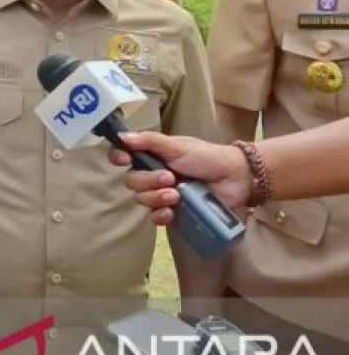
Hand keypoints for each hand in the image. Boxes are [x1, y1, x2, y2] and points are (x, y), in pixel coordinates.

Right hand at [108, 131, 250, 223]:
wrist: (236, 179)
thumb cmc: (208, 157)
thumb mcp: (178, 146)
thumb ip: (150, 141)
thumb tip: (122, 137)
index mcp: (152, 156)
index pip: (124, 156)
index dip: (118, 158)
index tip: (125, 160)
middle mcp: (153, 175)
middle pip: (131, 181)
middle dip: (147, 181)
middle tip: (169, 178)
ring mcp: (162, 194)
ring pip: (141, 200)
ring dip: (155, 198)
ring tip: (175, 195)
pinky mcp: (173, 212)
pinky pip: (155, 217)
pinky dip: (160, 215)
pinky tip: (171, 212)